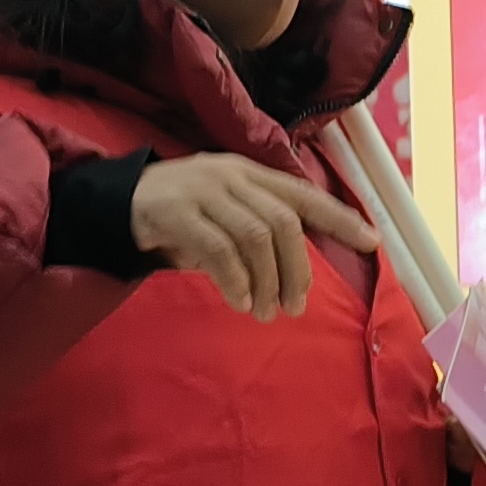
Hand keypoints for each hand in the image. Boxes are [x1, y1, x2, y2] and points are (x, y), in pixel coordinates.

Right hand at [129, 155, 374, 322]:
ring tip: (264, 312)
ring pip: (255, 236)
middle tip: (294, 307)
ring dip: (267, 281)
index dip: (339, 217)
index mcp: (249, 174)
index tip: (370, 241)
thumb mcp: (225, 213)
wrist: (115, 202)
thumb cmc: (180, 214)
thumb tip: (296, 271)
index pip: (303, 195)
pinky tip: (238, 302)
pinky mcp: (175, 212)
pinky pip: (218, 249)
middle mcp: (231, 176)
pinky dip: (234, 280)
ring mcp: (203, 191)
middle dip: (297, 268)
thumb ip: (259, 231)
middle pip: (283, 222)